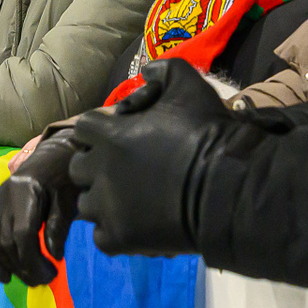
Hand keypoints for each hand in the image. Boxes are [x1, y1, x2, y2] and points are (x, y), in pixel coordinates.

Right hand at [0, 132, 80, 286]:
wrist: (52, 153)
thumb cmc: (65, 174)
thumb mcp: (69, 196)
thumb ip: (59, 224)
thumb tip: (54, 256)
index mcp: (25, 190)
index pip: (22, 233)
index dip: (33, 259)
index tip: (50, 274)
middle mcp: (4, 196)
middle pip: (6, 241)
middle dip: (23, 266)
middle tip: (42, 281)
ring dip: (9, 265)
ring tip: (28, 280)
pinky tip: (5, 274)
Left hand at [68, 59, 247, 256]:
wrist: (228, 185)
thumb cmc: (207, 132)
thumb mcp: (189, 85)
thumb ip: (163, 69)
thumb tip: (146, 71)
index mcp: (111, 135)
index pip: (83, 129)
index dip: (99, 132)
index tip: (120, 137)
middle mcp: (101, 171)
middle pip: (79, 168)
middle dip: (96, 166)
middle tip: (125, 169)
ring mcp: (108, 208)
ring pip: (86, 204)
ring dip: (103, 200)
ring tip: (130, 199)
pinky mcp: (119, 238)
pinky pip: (101, 236)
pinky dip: (114, 230)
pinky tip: (137, 223)